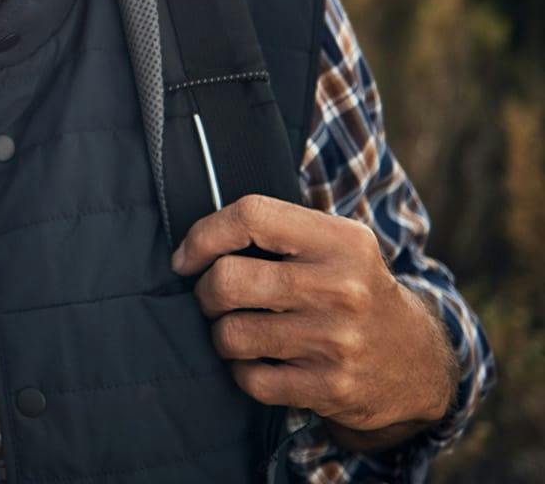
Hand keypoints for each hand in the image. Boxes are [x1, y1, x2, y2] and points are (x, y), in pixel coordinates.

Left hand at [170, 194, 455, 441]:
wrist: (417, 360)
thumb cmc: (353, 288)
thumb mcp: (334, 243)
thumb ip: (277, 230)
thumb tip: (194, 240)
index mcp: (340, 240)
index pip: (251, 216)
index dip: (203, 235)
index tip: (186, 258)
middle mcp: (341, 287)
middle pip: (228, 280)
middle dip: (204, 292)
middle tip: (212, 297)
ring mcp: (336, 341)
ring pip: (231, 334)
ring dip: (221, 334)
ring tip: (237, 329)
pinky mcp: (331, 388)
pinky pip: (251, 380)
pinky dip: (241, 371)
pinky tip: (257, 361)